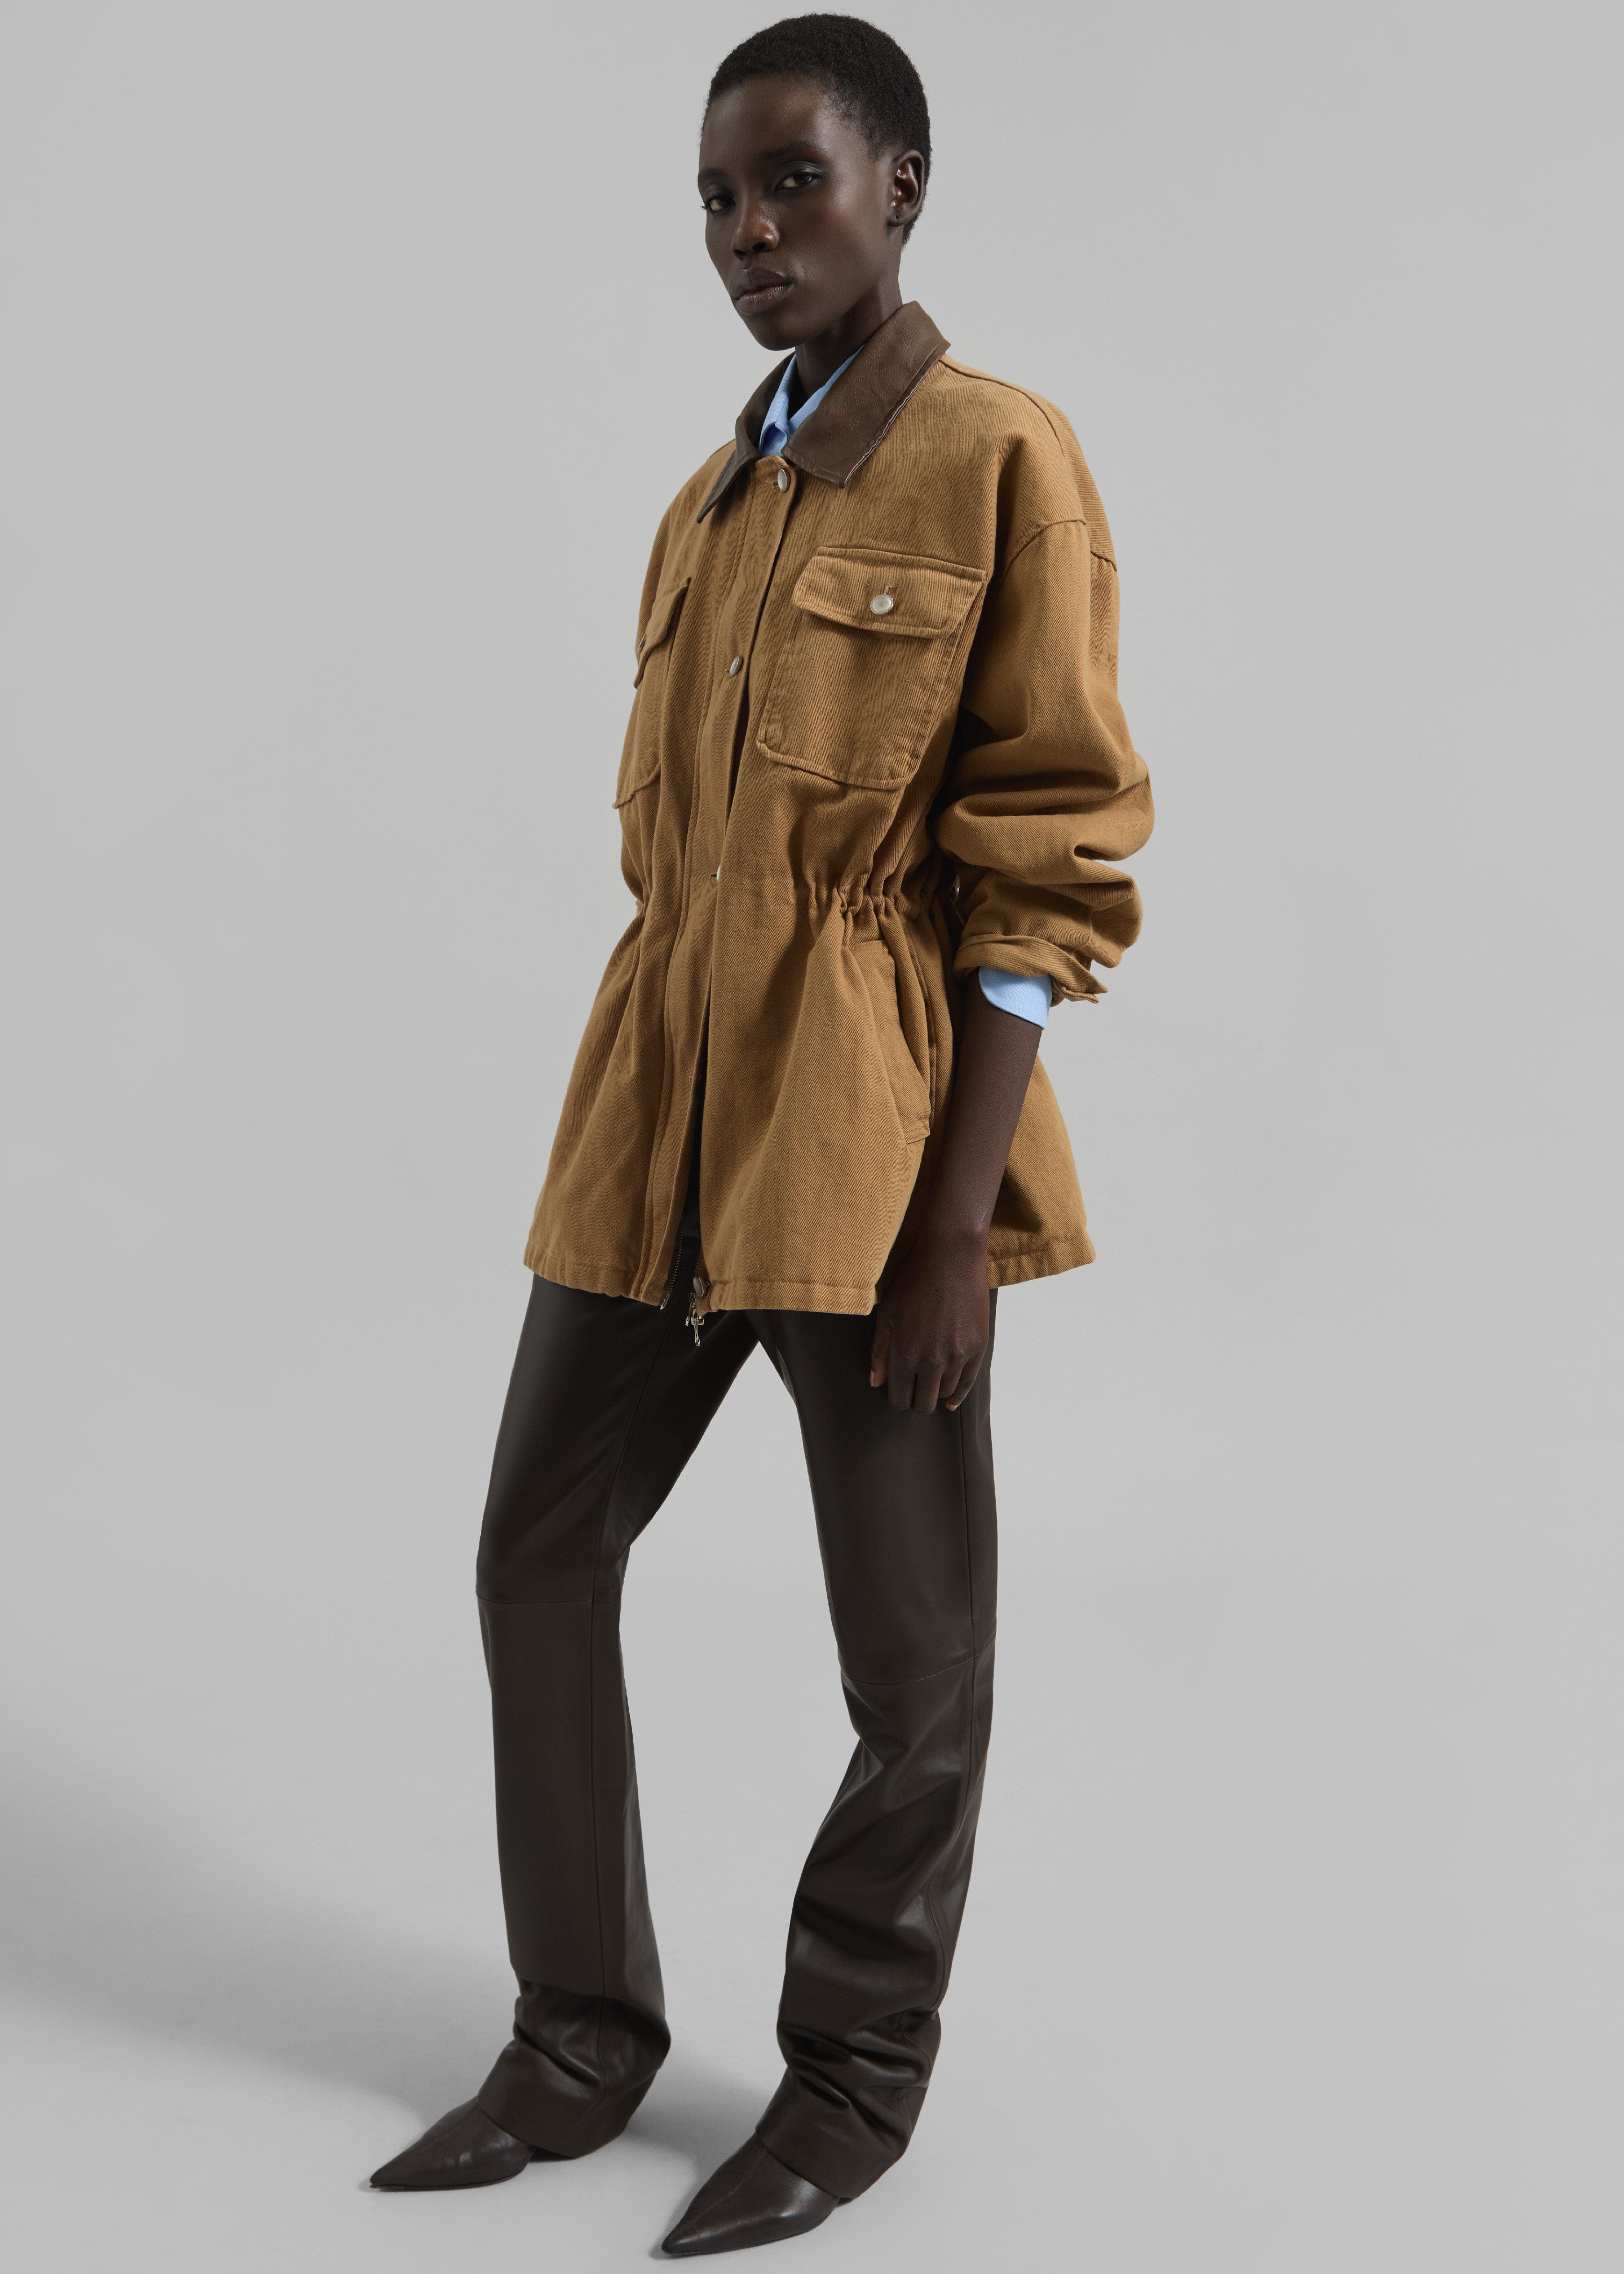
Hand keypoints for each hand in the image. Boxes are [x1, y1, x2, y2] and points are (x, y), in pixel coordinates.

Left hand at [868, 1222, 989, 1413]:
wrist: (951, 1258)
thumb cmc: (913, 1282)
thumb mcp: (887, 1314)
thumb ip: (880, 1352)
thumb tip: (876, 1384)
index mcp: (904, 1353)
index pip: (899, 1398)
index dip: (897, 1399)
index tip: (898, 1393)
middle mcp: (931, 1361)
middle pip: (923, 1403)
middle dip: (916, 1401)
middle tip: (913, 1391)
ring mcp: (957, 1356)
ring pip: (945, 1394)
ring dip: (935, 1392)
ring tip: (930, 1384)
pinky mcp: (977, 1348)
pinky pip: (967, 1382)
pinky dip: (958, 1394)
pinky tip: (951, 1400)